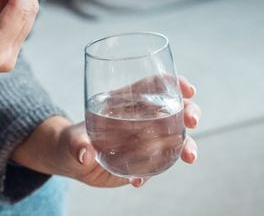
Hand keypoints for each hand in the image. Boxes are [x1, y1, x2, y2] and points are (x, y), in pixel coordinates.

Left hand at [12, 77, 200, 187]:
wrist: (72, 160)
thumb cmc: (72, 141)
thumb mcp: (71, 141)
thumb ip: (76, 145)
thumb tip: (83, 153)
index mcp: (126, 101)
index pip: (154, 84)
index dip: (173, 82)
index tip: (188, 89)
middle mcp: (141, 117)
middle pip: (173, 107)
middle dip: (189, 110)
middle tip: (192, 121)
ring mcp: (146, 138)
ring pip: (177, 135)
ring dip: (187, 144)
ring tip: (189, 157)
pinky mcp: (145, 159)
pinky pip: (159, 163)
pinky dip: (155, 171)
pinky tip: (138, 181)